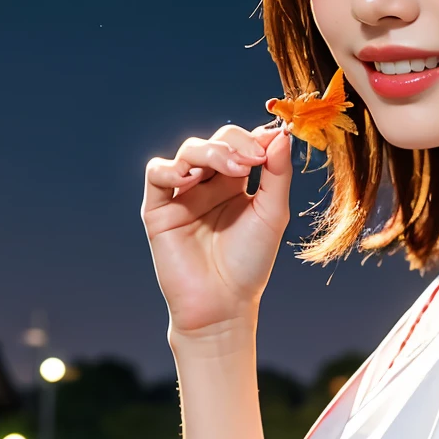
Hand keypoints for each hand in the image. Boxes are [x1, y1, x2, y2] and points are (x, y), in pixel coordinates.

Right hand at [142, 122, 292, 342]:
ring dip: (210, 152)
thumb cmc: (250, 262)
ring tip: (231, 168)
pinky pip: (156, 174)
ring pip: (187, 152)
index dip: (255, 137)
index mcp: (237, 183)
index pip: (242, 144)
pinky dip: (170, 169)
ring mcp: (183, 194)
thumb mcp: (272, 213)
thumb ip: (277, 174)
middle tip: (252, 159)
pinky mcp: (159, 209)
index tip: (273, 138)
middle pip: (217, 141)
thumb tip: (281, 134)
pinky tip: (189, 178)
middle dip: (235, 143)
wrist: (223, 304)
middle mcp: (209, 184)